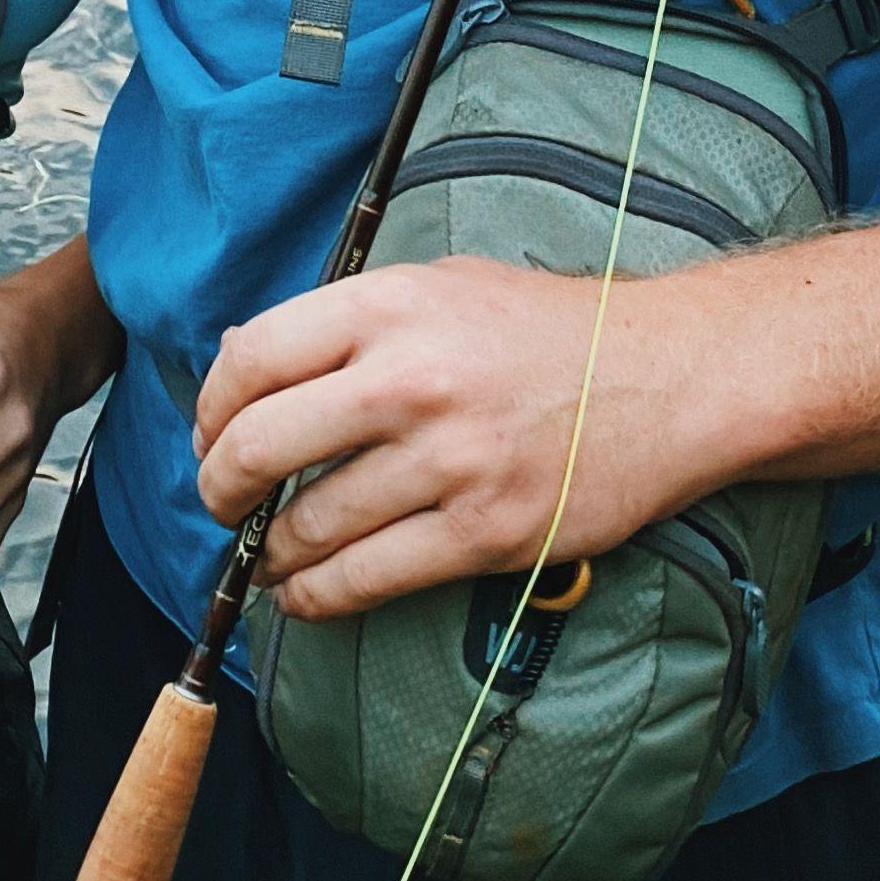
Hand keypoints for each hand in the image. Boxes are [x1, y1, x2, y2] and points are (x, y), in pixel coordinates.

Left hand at [193, 258, 727, 623]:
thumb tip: (249, 365)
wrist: (670, 376)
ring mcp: (447, 462)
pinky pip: (365, 578)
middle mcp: (408, 380)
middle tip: (220, 502)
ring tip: (265, 555)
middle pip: (258, 445)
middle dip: (218, 487)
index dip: (210, 408)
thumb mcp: (442, 284)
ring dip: (267, 552)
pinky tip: (305, 593)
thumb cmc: (548, 328)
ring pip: (307, 524)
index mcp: (390, 306)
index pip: (251, 358)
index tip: (210, 434)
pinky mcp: (484, 532)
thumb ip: (351, 320)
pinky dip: (316, 596)